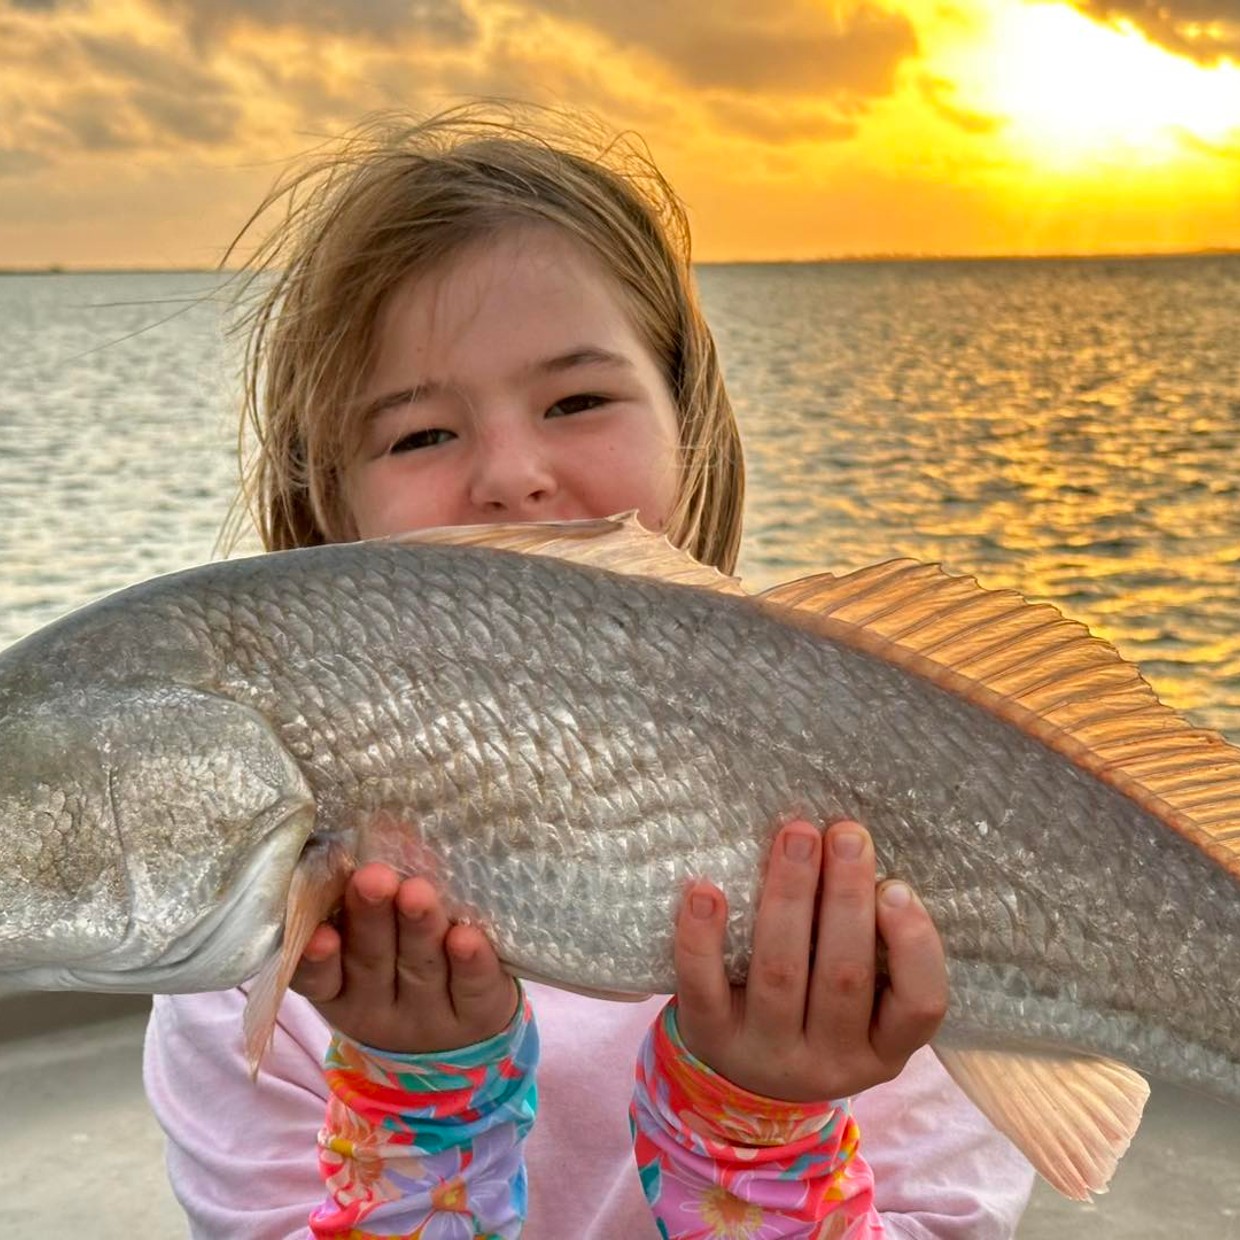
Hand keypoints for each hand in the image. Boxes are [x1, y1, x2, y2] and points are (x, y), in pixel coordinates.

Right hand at [290, 862, 518, 1054]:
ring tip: (417, 893)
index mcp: (342, 990)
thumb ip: (368, 895)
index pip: (320, 978)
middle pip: (372, 961)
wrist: (464, 1042)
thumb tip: (384, 824)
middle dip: (372, 919)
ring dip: (419, 930)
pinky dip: (469, 963)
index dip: (315, 960)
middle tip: (373, 879)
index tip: (318, 934)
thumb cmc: (404, 968)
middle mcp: (379, 1005)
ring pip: (421, 969)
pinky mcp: (475, 1017)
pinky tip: (467, 937)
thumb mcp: (376, 942)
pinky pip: (471, 989)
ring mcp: (428, 1015)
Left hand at [673, 820, 947, 1101]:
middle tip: (845, 834)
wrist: (742, 1089)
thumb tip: (861, 855)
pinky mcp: (710, 1039)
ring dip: (789, 896)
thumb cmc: (815, 1016)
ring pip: (780, 972)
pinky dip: (703, 938)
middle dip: (846, 897)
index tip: (896, 886)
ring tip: (796, 838)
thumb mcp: (862, 1007)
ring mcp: (767, 1054)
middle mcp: (830, 1062)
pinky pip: (705, 988)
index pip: (920, 1006)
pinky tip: (705, 889)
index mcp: (881, 1049)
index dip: (914, 945)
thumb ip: (872, 950)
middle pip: (844, 976)